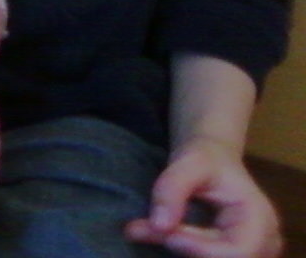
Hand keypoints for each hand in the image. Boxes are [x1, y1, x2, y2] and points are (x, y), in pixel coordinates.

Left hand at [124, 135, 281, 257]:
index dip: (202, 250)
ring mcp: (252, 252)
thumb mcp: (187, 162)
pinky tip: (161, 234)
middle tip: (142, 230)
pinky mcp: (232, 254)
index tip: (168, 235)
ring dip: (180, 251)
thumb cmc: (205, 158)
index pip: (238, 251)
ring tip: (145, 230)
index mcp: (259, 218)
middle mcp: (263, 241)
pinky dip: (183, 251)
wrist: (213, 160)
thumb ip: (171, 190)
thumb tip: (158, 226)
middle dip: (184, 249)